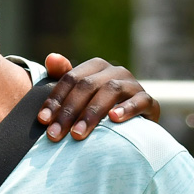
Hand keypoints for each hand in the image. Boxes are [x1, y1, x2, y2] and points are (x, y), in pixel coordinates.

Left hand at [39, 54, 160, 140]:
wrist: (135, 124)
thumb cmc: (100, 108)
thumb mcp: (79, 94)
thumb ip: (63, 77)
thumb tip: (51, 57)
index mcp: (96, 67)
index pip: (71, 78)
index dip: (55, 99)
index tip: (43, 120)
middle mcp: (116, 71)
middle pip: (88, 85)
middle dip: (69, 111)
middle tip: (55, 135)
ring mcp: (133, 85)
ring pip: (111, 91)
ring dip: (92, 113)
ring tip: (78, 134)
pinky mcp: (149, 101)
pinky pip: (140, 101)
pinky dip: (127, 109)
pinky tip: (114, 119)